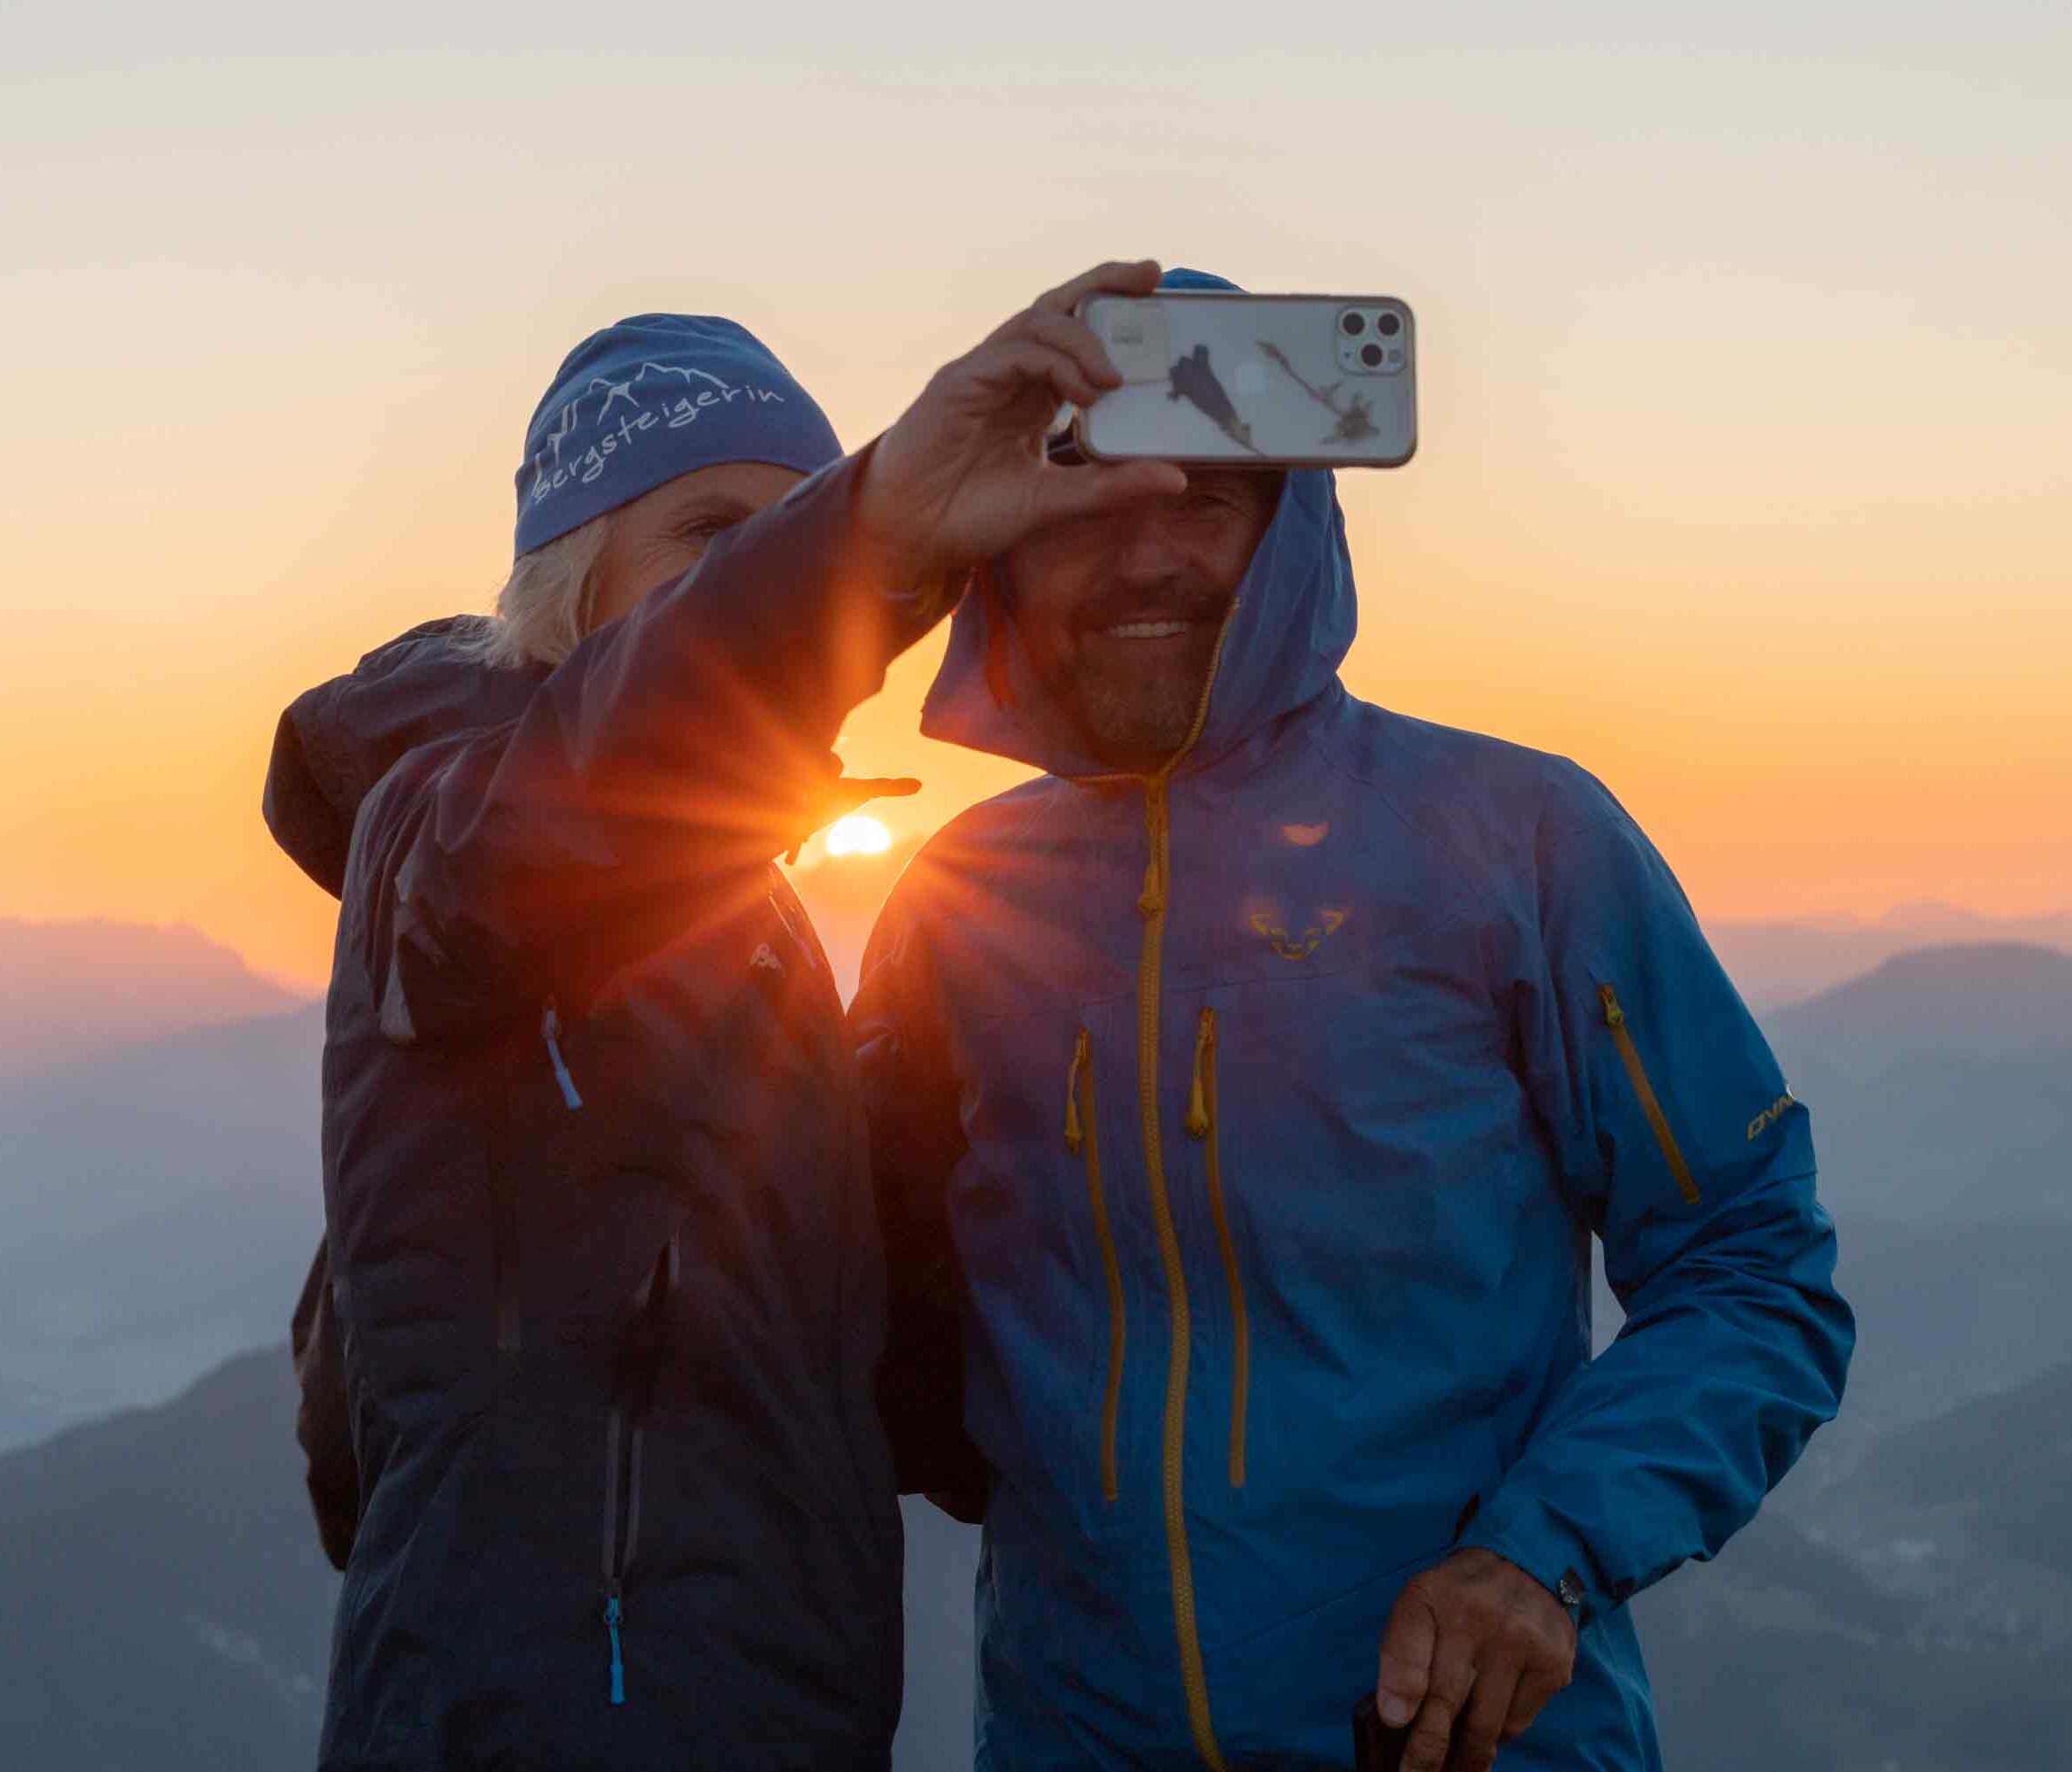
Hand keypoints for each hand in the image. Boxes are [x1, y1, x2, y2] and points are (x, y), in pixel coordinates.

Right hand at [856, 260, 1188, 584]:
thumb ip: (1111, 486)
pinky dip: (1054, 363)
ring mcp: (983, 373)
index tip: (1159, 296)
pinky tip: (1083, 392)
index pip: (1076, 333)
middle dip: (1105, 285)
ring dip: (1084, 339)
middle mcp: (1009, 373)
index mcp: (1032, 393)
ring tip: (1114, 379)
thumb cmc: (973, 514)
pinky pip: (1013, 353)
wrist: (912, 536)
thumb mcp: (1057, 500)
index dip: (1113, 309)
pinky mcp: (959, 383)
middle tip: (1152, 276)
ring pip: (1038, 323)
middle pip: (1059, 307)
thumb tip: (1175, 479)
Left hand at [1374, 1549, 1575, 1771]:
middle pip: (1447, 1700)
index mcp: (1435, 1596)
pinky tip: (1486, 1737)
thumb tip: (1394, 1716)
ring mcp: (1522, 1643)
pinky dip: (1499, 1736)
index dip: (1400, 1694)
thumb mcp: (1420, 1600)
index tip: (1394, 1727)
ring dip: (1466, 1757)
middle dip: (1428, 1750)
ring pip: (1487, 1723)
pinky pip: (1518, 1721)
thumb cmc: (1462, 1593)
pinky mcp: (1553, 1665)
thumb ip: (1401, 1652)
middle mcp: (1481, 1617)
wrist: (1529, 1563)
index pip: (1408, 1652)